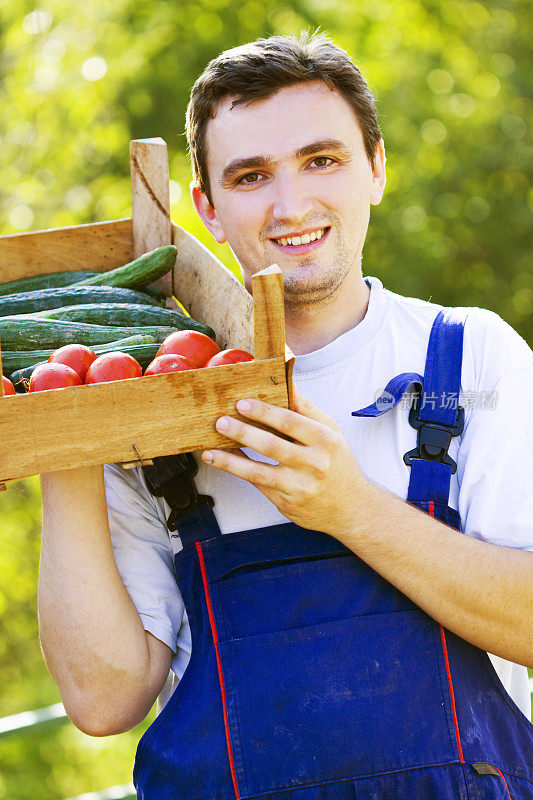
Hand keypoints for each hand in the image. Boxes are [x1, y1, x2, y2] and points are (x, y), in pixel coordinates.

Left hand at [202, 387, 369, 536]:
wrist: (351, 507)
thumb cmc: (337, 463)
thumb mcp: (330, 432)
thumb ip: (305, 408)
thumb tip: (285, 380)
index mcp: (325, 440)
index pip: (290, 421)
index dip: (264, 412)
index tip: (242, 403)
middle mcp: (313, 464)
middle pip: (271, 445)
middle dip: (242, 432)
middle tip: (220, 422)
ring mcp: (298, 486)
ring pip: (258, 471)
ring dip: (230, 459)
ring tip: (210, 450)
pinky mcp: (286, 502)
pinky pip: (257, 484)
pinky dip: (237, 472)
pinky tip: (222, 461)